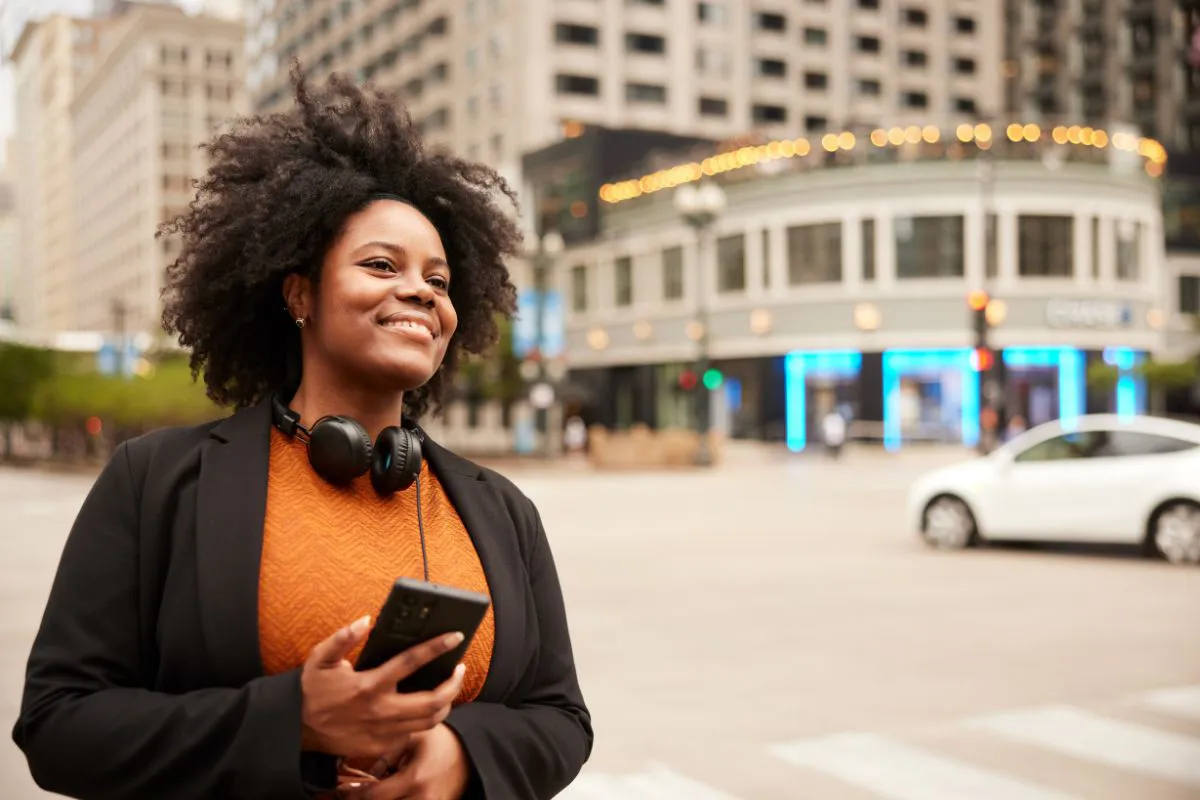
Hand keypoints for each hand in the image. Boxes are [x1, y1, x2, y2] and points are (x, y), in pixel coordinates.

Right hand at [300, 616, 466, 759]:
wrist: (298, 729)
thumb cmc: (313, 690)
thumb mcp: (320, 659)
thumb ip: (342, 638)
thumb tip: (365, 621)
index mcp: (368, 685)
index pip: (411, 662)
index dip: (437, 647)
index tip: (455, 636)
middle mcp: (380, 710)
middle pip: (432, 702)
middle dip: (454, 684)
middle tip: (460, 669)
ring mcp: (383, 732)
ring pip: (429, 721)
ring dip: (445, 703)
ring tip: (448, 687)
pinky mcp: (381, 745)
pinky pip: (413, 733)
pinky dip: (424, 719)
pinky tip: (425, 705)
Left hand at [339, 724, 469, 799]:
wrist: (470, 755)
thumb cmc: (440, 743)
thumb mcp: (413, 738)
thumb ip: (387, 752)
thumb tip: (361, 768)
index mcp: (415, 778)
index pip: (374, 795)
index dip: (353, 794)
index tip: (342, 789)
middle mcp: (422, 798)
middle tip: (348, 795)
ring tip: (368, 794)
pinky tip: (389, 796)